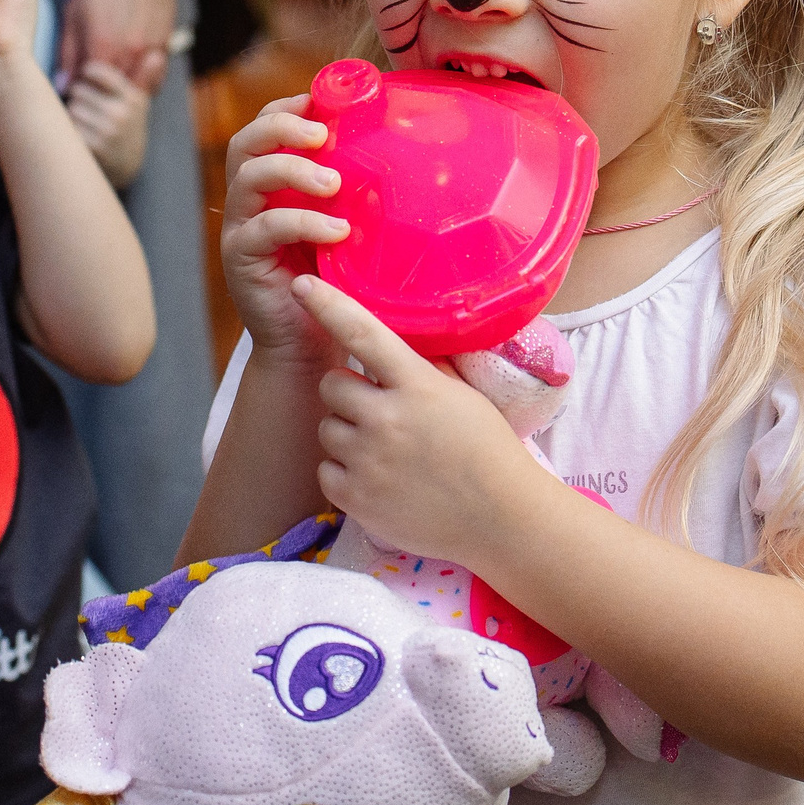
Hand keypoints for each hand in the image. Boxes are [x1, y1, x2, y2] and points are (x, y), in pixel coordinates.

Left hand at [60, 0, 180, 90]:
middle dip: (95, 93)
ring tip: (105, 78)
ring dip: (118, 90)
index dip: (74, 91)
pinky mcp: (166, 47)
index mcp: (103, 47)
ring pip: (133, 92)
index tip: (69, 85)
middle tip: (85, 82)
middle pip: (109, 95)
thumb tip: (64, 86)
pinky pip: (153, 81)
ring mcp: (152, 53)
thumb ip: (68, 53)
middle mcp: (130, 54)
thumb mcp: (74, 13)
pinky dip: (139, 82)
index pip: (84, 91)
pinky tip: (127, 71)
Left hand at [67, 58, 160, 189]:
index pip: (101, 73)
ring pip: (72, 109)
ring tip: (84, 120)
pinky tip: (80, 134)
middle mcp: (121, 114)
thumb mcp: (139, 103)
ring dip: (73, 114)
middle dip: (78, 96)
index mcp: (132, 98)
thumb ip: (144, 77)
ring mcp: (108, 132)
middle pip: (79, 90)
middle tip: (85, 104)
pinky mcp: (94, 148)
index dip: (88, 72)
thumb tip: (156, 55)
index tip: (85, 75)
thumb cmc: (129, 125)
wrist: (127, 165)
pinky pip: (70, 128)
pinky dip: (71, 130)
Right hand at [220, 95, 352, 360]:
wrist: (313, 344)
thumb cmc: (339, 283)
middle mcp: (249, 201)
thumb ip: (358, 193)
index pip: (265, 128)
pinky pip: (264, 228)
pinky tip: (338, 230)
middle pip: (246, 142)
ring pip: (248, 177)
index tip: (322, 101)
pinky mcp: (242, 261)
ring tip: (333, 182)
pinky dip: (303, 222)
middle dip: (282, 127)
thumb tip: (410, 149)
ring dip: (292, 169)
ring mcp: (241, 230)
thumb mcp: (350, 226)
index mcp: (272, 184)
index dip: (289, 108)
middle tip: (322, 136)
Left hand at [293, 275, 547, 563]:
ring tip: (383, 449)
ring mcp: (368, 461)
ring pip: (326, 428)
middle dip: (347, 392)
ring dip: (346, 433)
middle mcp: (387, 419)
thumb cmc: (488, 452)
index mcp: (417, 386)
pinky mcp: (357, 499)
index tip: (302, 284)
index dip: (328, 305)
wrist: (501, 520)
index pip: (363, 334)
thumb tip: (396, 338)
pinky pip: (326, 470)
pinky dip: (344, 473)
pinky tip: (377, 478)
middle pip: (331, 384)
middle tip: (377, 409)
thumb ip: (425, 368)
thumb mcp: (463, 396)